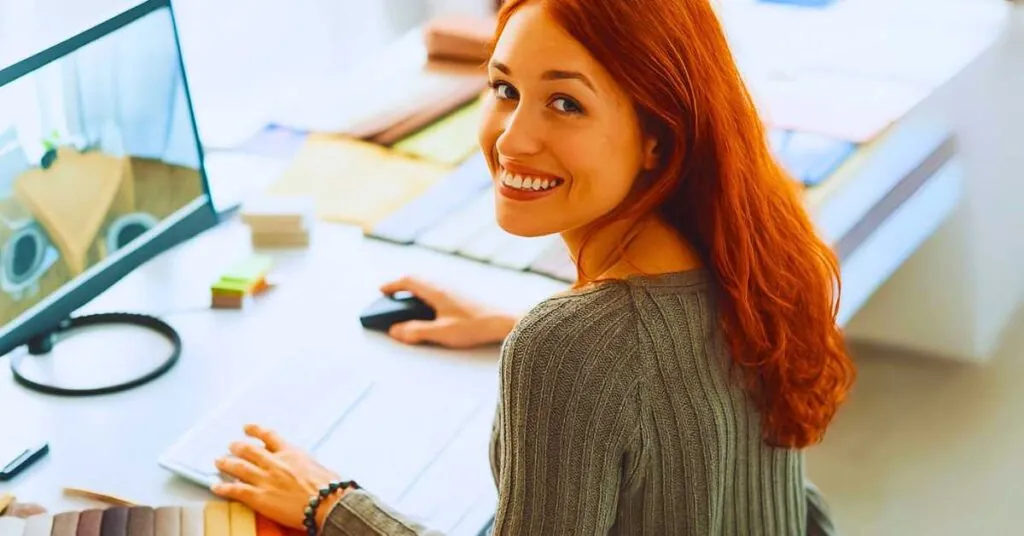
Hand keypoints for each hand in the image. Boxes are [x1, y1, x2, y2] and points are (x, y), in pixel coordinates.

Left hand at [211, 424, 343, 529]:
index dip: (254, 430)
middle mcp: (275, 462)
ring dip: (226, 463)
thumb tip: (307, 466)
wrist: (327, 503)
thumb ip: (305, 463)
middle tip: (230, 445)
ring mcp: (265, 479)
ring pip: (239, 467)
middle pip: (249, 449)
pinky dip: (223, 487)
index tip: (246, 427)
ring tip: (218, 461)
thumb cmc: (329, 486)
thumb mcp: (318, 466)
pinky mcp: (260, 497)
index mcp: (291, 452)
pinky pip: (236, 490)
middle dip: (236, 446)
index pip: (268, 435)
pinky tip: (216, 486)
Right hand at [380, 276, 517, 347]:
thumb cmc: (475, 326)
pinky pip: (437, 288)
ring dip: (414, 290)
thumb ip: (416, 332)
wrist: (504, 320)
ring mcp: (454, 287)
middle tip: (390, 297)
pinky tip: (429, 308)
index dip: (392, 285)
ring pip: (428, 283)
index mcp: (436, 290)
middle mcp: (444, 284)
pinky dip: (426, 294)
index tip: (381, 291)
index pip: (408, 280)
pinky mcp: (462, 293)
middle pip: (417, 279)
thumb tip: (395, 331)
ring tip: (406, 304)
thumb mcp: (441, 333)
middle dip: (401, 287)